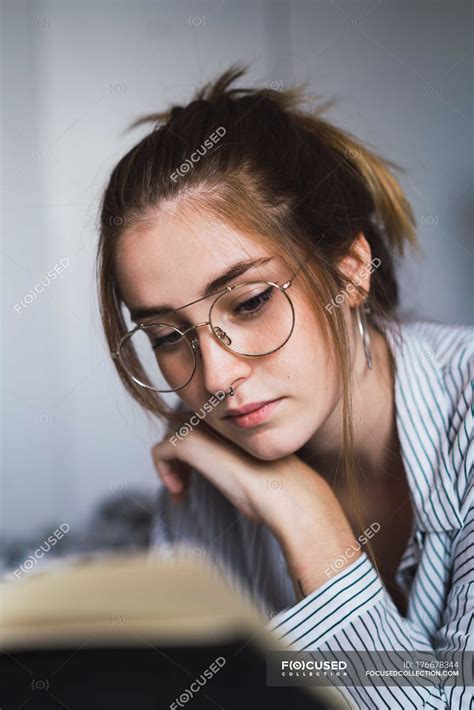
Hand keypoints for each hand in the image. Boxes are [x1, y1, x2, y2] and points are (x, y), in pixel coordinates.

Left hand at [152, 418, 360, 596]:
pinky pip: (159, 452)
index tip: (196, 480)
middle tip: (186, 487)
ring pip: (170, 441)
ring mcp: (202, 426)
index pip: (202, 428)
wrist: (285, 493)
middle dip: (181, 461)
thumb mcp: (254, 468)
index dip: (195, 455)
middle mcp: (217, 416)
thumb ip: (235, 460)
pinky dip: (163, 473)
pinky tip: (179, 491)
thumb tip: (221, 470)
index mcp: (235, 418)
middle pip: (183, 432)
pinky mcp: (187, 441)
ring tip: (182, 491)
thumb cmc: (277, 488)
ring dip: (172, 468)